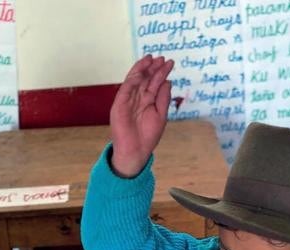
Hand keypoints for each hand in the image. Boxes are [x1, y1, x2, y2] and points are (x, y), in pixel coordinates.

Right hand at [109, 54, 174, 177]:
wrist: (136, 150)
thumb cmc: (148, 136)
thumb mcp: (161, 115)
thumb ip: (163, 98)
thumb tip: (167, 81)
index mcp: (148, 101)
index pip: (155, 83)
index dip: (161, 72)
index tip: (169, 63)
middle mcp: (138, 98)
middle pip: (145, 78)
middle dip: (153, 68)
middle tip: (161, 58)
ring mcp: (128, 100)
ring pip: (135, 80)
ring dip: (142, 69)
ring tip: (151, 59)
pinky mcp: (119, 104)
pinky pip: (126, 88)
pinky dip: (133, 78)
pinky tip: (141, 71)